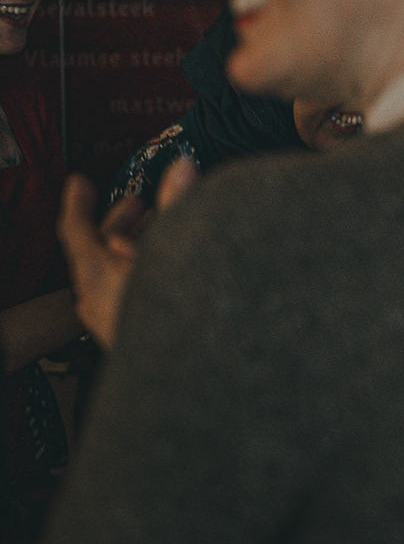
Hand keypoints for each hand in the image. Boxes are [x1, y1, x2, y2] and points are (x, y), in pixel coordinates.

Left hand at [58, 156, 197, 348]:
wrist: (189, 376)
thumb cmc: (177, 316)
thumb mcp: (178, 248)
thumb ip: (179, 205)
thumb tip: (181, 167)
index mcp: (97, 276)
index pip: (74, 229)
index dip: (77, 201)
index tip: (80, 182)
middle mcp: (96, 299)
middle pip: (97, 249)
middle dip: (120, 221)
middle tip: (140, 203)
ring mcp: (111, 320)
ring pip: (115, 272)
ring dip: (137, 245)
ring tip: (167, 231)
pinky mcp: (131, 334)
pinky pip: (128, 293)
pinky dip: (143, 271)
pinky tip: (173, 265)